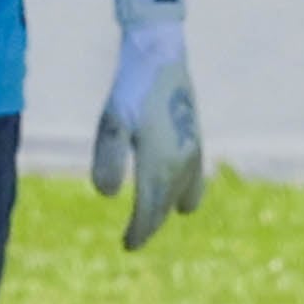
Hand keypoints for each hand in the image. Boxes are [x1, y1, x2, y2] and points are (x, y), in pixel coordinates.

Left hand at [94, 0, 205, 248]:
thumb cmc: (130, 90)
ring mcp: (193, 154)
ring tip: (154, 219)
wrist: (161, 57)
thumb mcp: (110, 124)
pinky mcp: (197, 141)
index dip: (138, 232)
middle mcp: (181, 165)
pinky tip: (180, 195)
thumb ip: (108, 161)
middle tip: (134, 240)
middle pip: (165, 208)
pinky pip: (196, 180)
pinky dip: (185, 193)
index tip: (128, 246)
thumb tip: (106, 196)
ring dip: (167, 211)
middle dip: (150, 226)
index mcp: (159, 165)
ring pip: (182, 196)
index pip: (149, 211)